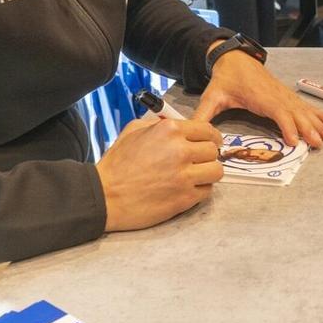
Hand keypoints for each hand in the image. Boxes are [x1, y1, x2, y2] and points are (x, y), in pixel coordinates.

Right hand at [96, 117, 223, 231]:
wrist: (105, 196)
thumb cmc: (117, 164)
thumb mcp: (134, 130)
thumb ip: (159, 124)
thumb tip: (178, 125)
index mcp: (169, 130)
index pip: (207, 129)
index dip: (210, 137)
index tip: (209, 142)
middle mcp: (180, 150)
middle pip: (213, 150)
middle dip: (207, 155)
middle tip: (198, 160)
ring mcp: (184, 176)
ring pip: (216, 170)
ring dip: (208, 172)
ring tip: (197, 175)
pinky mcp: (185, 198)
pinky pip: (207, 191)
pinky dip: (200, 190)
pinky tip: (187, 188)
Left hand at [194, 50, 322, 148]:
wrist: (234, 58)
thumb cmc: (224, 79)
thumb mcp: (211, 96)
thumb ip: (203, 114)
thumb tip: (195, 131)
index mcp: (258, 96)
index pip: (276, 111)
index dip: (286, 126)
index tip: (294, 141)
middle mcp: (274, 94)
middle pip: (295, 112)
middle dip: (308, 128)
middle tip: (319, 143)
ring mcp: (283, 94)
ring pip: (303, 110)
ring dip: (317, 123)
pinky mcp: (285, 95)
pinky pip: (304, 105)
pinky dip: (318, 113)